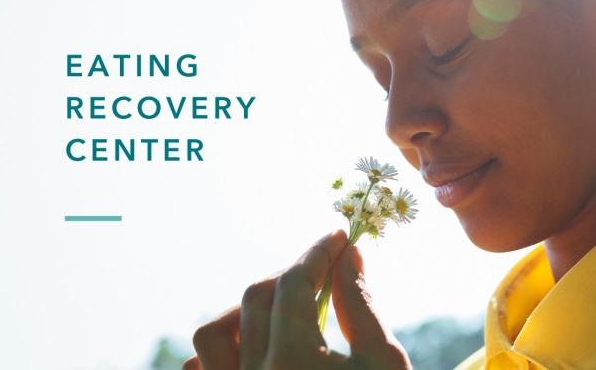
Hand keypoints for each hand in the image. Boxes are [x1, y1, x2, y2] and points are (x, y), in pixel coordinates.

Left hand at [184, 230, 410, 369]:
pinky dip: (218, 354)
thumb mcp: (383, 362)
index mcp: (294, 362)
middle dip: (291, 275)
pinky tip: (254, 351)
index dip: (317, 253)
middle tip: (322, 269)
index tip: (338, 238)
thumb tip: (348, 256)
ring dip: (244, 311)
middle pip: (256, 299)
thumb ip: (360, 305)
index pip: (295, 283)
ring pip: (212, 335)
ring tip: (280, 311)